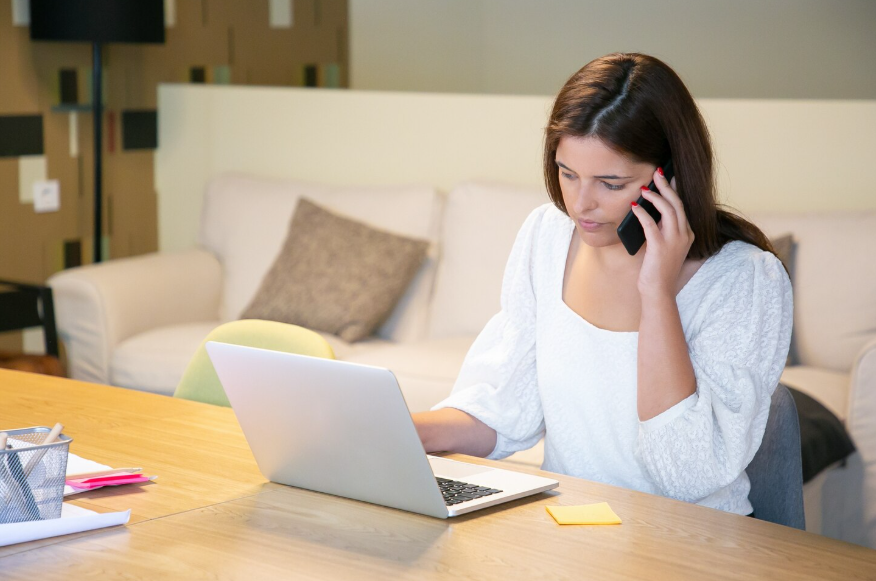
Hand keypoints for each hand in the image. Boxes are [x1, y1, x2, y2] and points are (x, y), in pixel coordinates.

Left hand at [629, 167, 694, 298]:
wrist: (658, 290)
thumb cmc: (658, 269)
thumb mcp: (663, 245)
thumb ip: (661, 229)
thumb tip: (647, 211)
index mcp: (687, 234)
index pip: (681, 206)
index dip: (674, 190)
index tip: (668, 177)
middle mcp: (684, 234)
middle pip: (677, 203)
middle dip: (666, 186)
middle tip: (657, 173)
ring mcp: (674, 240)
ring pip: (668, 209)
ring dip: (654, 196)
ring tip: (644, 189)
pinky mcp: (660, 246)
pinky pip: (651, 223)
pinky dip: (641, 213)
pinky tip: (633, 207)